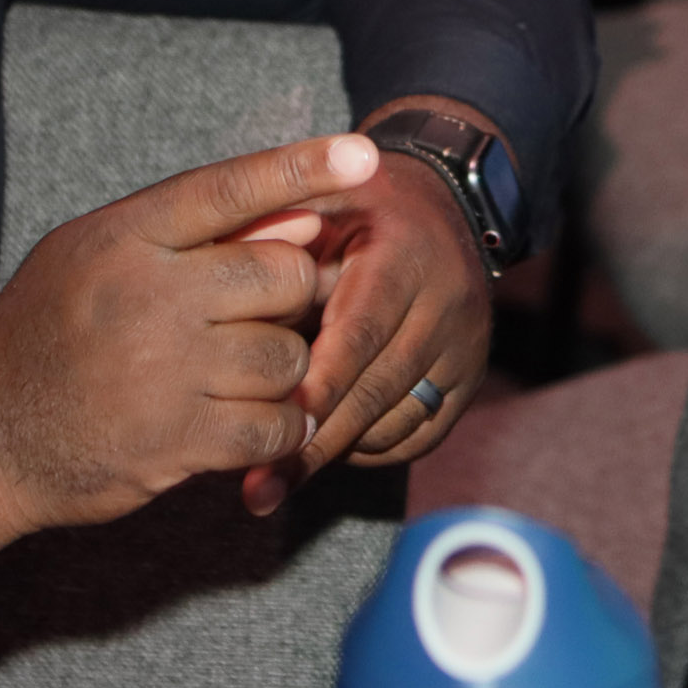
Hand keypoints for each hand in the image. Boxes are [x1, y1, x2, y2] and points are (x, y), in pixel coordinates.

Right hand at [0, 133, 380, 612]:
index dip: (300, 168)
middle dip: (289, 301)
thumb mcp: (90, 256)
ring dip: (279, 372)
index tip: (363, 156)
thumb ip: (186, 235)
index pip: (228, 188)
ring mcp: (165, 369)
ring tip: (234, 378)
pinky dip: (276, 431)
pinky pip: (274, 426)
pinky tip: (247, 427)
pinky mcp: (177, 439)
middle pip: (284, 277)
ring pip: (287, 355)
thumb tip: (299, 224)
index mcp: (124, 238)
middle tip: (256, 320)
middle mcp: (148, 295)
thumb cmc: (44, 336)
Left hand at [239, 103, 495, 512]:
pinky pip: (418, 437)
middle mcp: (445, 302)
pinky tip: (327, 446)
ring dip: (335, 450)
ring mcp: (464, 346)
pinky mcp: (470, 380)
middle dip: (314, 442)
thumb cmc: (355, 206)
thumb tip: (216, 284)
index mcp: (402, 254)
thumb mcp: (316, 199)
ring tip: (276, 470)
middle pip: (376, 390)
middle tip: (259, 489)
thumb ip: (271, 237)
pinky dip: (368, 450)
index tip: (272, 421)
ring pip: (396, 423)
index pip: (361, 331)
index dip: (318, 383)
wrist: (441, 208)